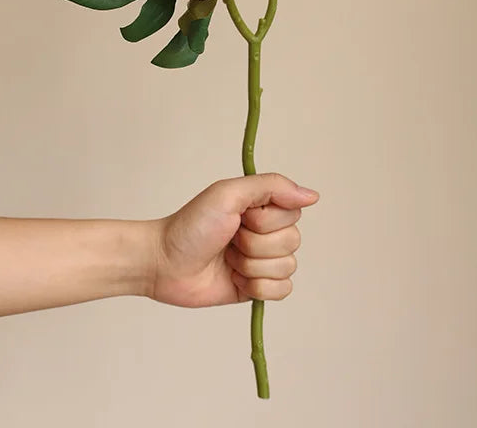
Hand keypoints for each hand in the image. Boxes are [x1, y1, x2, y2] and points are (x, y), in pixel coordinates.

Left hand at [151, 173, 319, 307]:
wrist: (165, 263)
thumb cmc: (191, 225)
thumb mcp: (228, 193)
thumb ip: (272, 186)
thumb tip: (312, 196)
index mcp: (263, 206)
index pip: (292, 214)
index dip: (266, 220)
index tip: (240, 217)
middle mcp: (267, 231)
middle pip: (292, 242)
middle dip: (255, 244)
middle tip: (229, 239)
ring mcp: (263, 260)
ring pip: (287, 267)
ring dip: (252, 265)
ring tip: (228, 259)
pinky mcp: (257, 287)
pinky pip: (282, 290)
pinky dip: (257, 287)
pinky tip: (235, 278)